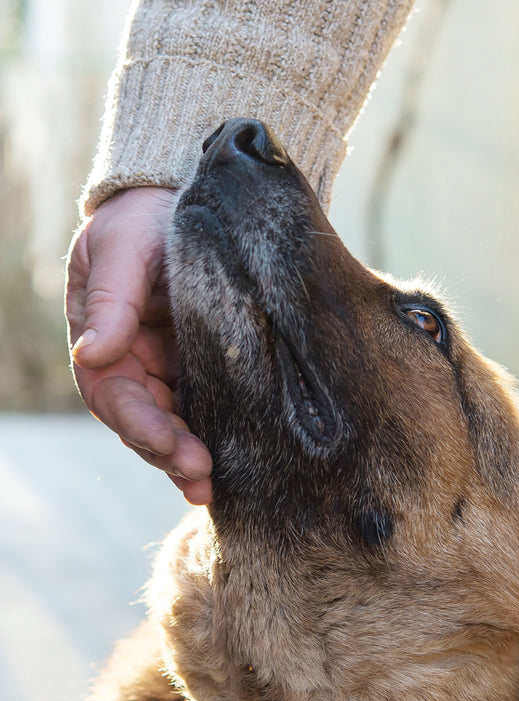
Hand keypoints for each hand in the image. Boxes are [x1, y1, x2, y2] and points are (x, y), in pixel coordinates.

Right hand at [66, 187, 212, 504]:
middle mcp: (133, 363)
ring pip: (173, 424)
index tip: (166, 444)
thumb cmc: (141, 219)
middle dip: (168, 452)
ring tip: (211, 485)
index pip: (113, 394)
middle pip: (144, 422)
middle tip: (200, 476)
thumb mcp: (123, 249)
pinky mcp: (200, 367)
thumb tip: (91, 356)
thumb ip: (111, 300)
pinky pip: (204, 409)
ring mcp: (167, 369)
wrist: (178, 202)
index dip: (138, 424)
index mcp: (104, 339)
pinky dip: (212, 436)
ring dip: (187, 457)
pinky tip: (231, 464)